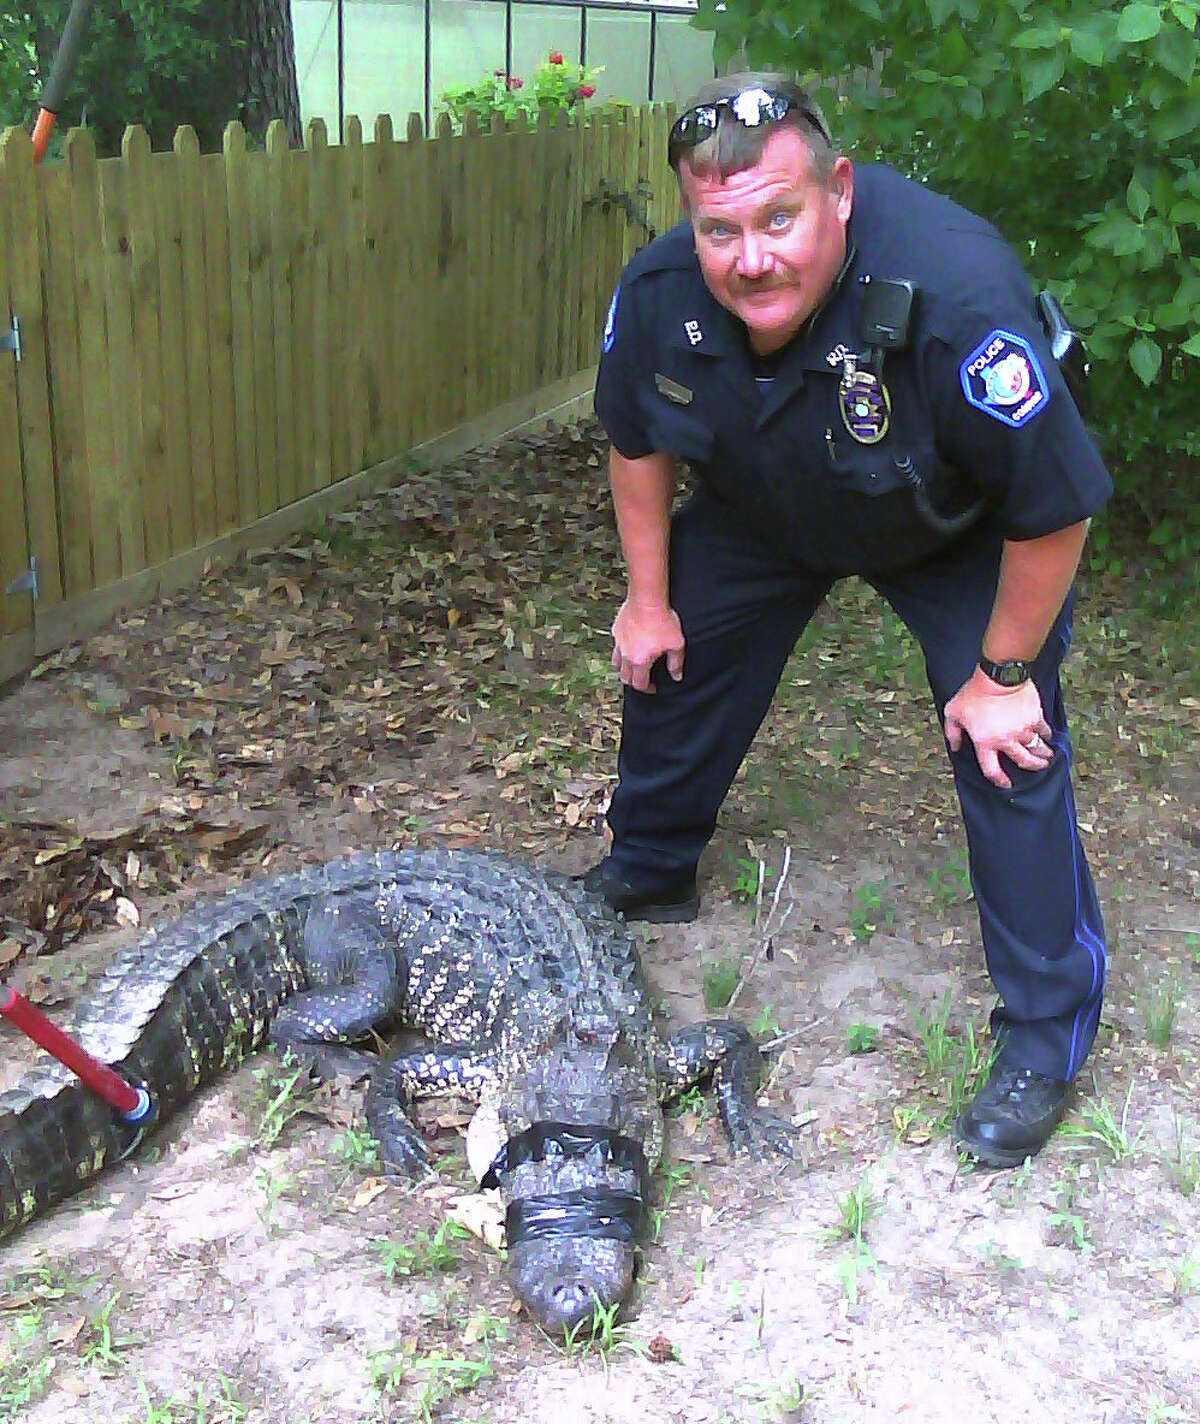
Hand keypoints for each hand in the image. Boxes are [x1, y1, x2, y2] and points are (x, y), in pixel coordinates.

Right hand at [611, 599, 684, 692]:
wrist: (647, 598)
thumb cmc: (662, 620)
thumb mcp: (677, 644)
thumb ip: (676, 663)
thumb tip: (676, 676)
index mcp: (640, 662)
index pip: (639, 684)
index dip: (647, 688)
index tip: (654, 687)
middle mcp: (626, 655)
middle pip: (625, 677)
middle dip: (634, 681)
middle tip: (644, 679)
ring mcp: (619, 643)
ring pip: (616, 663)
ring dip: (624, 668)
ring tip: (634, 665)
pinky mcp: (616, 630)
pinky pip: (616, 646)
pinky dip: (622, 650)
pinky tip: (630, 645)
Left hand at [943, 668, 1053, 789]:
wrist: (999, 676)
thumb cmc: (974, 693)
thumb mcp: (953, 712)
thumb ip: (952, 732)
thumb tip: (956, 747)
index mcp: (986, 743)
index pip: (992, 770)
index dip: (999, 781)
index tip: (1006, 784)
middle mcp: (1007, 741)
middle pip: (1024, 762)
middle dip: (1033, 767)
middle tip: (1039, 767)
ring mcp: (1024, 729)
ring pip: (1037, 748)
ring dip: (1043, 754)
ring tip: (1047, 756)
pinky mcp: (1036, 717)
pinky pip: (1045, 730)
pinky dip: (1047, 734)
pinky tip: (1048, 736)